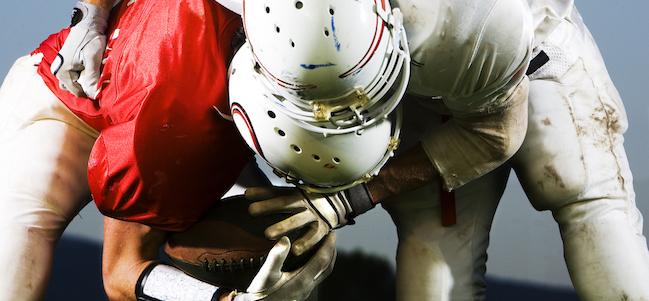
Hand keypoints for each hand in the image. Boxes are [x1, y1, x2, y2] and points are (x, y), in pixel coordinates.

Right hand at [50, 2, 108, 97]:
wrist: (88, 25)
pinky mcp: (66, 63)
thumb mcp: (93, 59)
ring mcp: (61, 67)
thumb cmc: (91, 40)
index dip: (90, 92)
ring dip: (84, 80)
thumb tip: (93, 94)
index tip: (101, 86)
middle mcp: (58, 71)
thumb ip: (92, 77)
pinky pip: (74, 76)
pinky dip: (83, 75)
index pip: (77, 92)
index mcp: (62, 72)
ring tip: (94, 72)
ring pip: (74, 82)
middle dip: (86, 86)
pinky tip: (90, 67)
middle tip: (97, 77)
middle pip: (74, 89)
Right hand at [229, 233, 336, 300]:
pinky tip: (312, 262)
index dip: (328, 246)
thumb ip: (276, 257)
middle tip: (332, 238)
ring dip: (326, 259)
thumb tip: (285, 240)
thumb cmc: (260, 295)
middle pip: (326, 267)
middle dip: (331, 251)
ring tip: (325, 248)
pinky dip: (319, 266)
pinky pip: (316, 277)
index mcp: (302, 280)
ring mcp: (304, 291)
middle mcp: (306, 287)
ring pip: (322, 273)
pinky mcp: (300, 294)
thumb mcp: (265, 275)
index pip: (322, 260)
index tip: (331, 234)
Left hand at [246, 185, 373, 255]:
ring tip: (268, 233)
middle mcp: (306, 202)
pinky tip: (295, 250)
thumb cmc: (312, 199)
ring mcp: (315, 215)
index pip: (277, 192)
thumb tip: (246, 194)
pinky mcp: (324, 228)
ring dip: (283, 226)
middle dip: (269, 207)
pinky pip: (314, 236)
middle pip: (285, 203)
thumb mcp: (293, 194)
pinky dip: (305, 243)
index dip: (263, 194)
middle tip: (252, 211)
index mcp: (297, 193)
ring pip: (297, 220)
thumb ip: (270, 195)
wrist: (344, 201)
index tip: (247, 197)